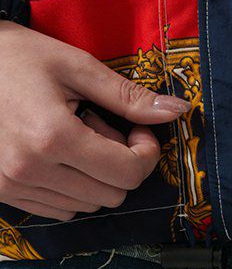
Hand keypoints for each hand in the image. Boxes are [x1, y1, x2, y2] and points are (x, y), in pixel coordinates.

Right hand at [0, 21, 190, 220]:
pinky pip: (61, 210)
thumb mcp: (75, 66)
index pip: (129, 173)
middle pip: (114, 194)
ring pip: (89, 205)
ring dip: (95, 176)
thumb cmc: (15, 58)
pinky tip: (55, 155)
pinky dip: (72, 188)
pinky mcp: (4, 194)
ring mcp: (14, 187)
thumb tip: (177, 111)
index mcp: (52, 137)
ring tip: (72, 138)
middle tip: (99, 127)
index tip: (136, 128)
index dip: (146, 152)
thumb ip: (128, 96)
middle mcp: (31, 170)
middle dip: (120, 163)